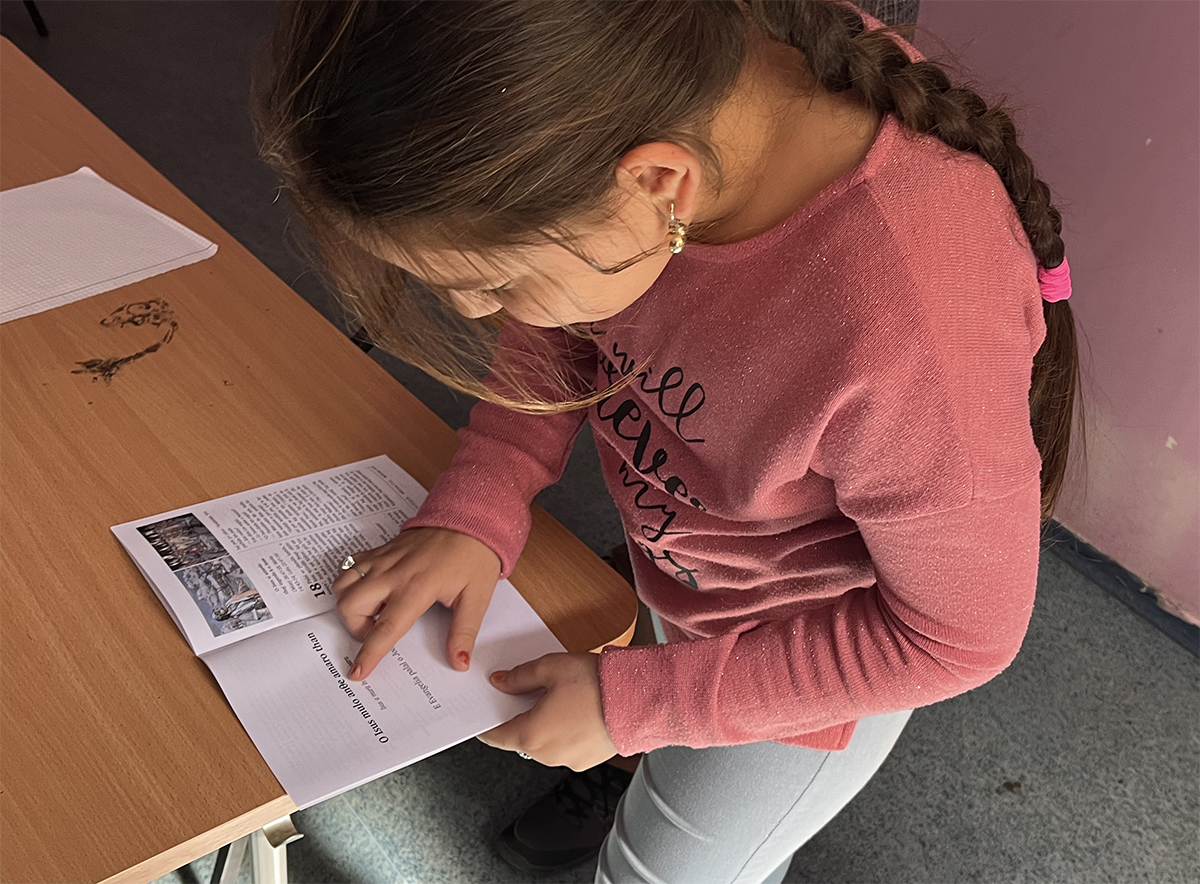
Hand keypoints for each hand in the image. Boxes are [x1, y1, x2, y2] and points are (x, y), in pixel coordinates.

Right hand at [331, 527, 500, 679]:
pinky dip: (352, 583)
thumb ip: (464, 632)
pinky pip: (350, 567)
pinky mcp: (381, 550)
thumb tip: (459, 662)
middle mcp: (393, 573)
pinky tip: (373, 589)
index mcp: (417, 587)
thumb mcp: (476, 598)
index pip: (386, 627)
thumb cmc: (474, 557)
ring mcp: (383, 559)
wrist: (471, 519)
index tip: (358, 672)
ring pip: (343, 584)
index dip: (370, 652)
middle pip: (350, 605)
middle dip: (356, 628)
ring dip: (351, 604)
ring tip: (375, 610)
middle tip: (378, 631)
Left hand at [478, 652, 618, 770]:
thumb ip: (520, 677)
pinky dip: (565, 731)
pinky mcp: (588, 760)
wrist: (640, 699)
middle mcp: (548, 755)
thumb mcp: (550, 668)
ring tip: (561, 697)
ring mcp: (570, 761)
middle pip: (521, 738)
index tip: (484, 714)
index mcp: (532, 735)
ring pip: (545, 743)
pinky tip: (578, 709)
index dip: (487, 723)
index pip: (496, 736)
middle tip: (530, 691)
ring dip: (545, 724)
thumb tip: (502, 683)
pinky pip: (566, 746)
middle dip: (522, 716)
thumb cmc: (597, 684)